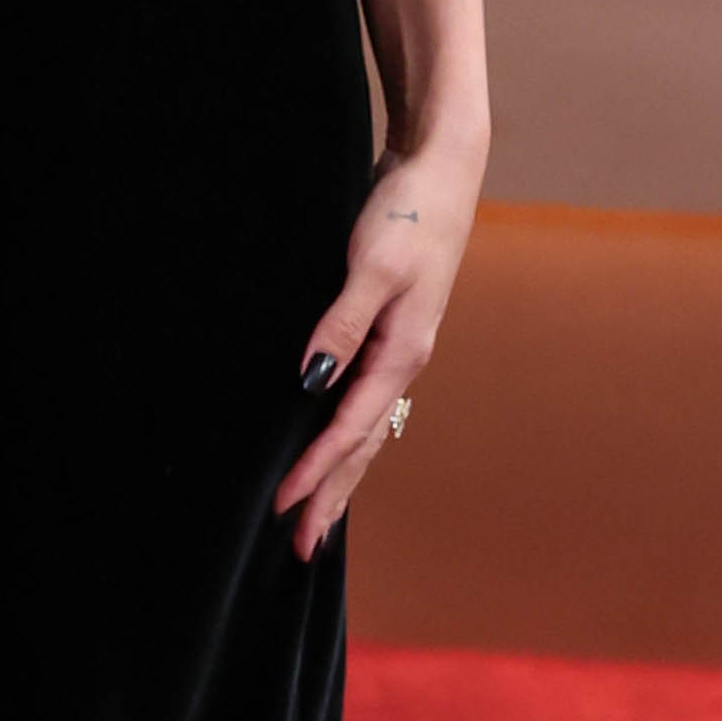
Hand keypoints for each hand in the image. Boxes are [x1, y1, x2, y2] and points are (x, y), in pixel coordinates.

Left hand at [276, 123, 482, 561]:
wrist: (439, 171)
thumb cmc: (407, 214)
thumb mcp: (372, 267)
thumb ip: (340, 324)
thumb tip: (310, 381)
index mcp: (401, 353)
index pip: (350, 428)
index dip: (315, 471)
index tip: (282, 507)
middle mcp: (402, 361)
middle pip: (363, 446)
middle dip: (332, 497)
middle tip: (302, 549)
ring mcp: (397, 351)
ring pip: (365, 430)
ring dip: (341, 476)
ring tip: (317, 520)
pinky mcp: (387, 334)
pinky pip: (364, 403)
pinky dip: (347, 437)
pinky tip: (333, 450)